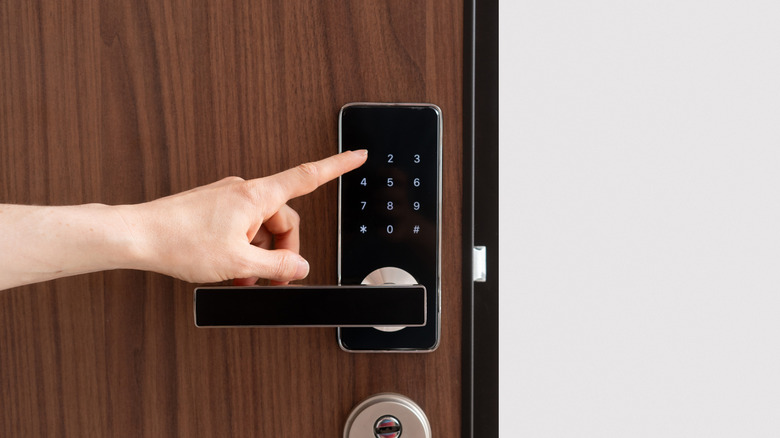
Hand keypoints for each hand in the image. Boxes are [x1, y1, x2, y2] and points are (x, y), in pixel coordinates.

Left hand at [117, 150, 366, 284]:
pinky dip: (242, 250)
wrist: (138, 235)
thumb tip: (300, 268)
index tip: (358, 156)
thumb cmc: (180, 241)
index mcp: (256, 196)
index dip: (337, 166)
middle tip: (271, 280)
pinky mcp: (213, 209)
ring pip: (260, 228)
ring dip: (258, 256)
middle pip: (283, 220)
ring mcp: (227, 199)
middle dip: (281, 252)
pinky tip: (229, 271)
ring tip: (242, 279)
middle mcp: (244, 192)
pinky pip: (241, 228)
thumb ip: (276, 268)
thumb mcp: (239, 264)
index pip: (307, 176)